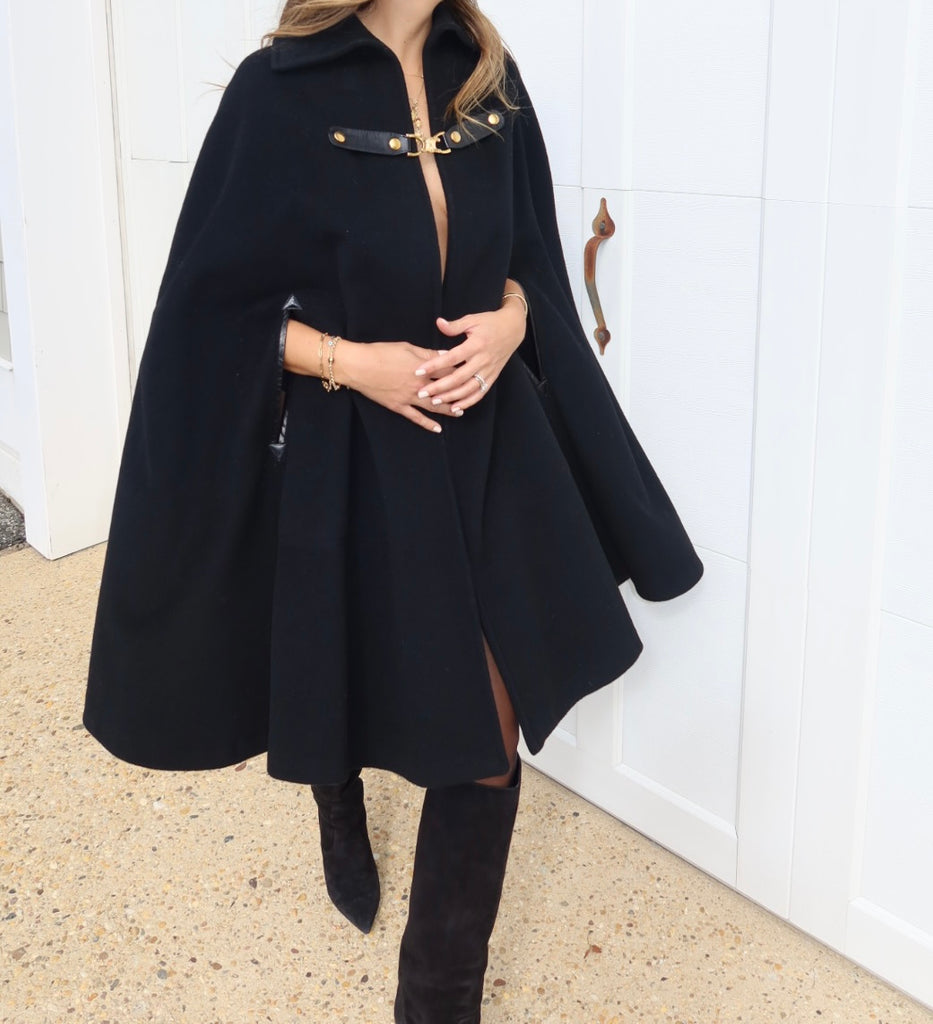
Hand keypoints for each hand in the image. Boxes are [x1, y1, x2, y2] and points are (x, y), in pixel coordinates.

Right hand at [340, 340, 460, 432]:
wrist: (358, 366)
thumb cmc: (381, 352)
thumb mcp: (407, 347)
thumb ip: (427, 354)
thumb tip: (445, 355)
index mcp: (422, 367)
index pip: (447, 371)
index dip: (460, 371)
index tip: (470, 371)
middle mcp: (418, 384)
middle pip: (444, 389)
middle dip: (458, 392)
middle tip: (471, 394)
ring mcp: (409, 397)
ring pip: (434, 406)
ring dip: (448, 409)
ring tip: (460, 412)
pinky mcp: (398, 406)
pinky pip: (415, 417)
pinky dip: (427, 424)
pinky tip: (438, 428)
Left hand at [412, 301, 526, 412]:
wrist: (513, 330)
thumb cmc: (490, 323)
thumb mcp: (472, 320)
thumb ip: (455, 325)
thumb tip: (438, 323)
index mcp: (476, 345)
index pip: (452, 357)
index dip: (435, 365)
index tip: (419, 371)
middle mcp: (482, 360)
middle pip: (459, 377)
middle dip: (439, 387)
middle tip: (422, 393)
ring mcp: (488, 371)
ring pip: (469, 389)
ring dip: (452, 397)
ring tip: (435, 402)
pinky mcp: (492, 377)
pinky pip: (480, 393)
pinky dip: (468, 402)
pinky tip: (455, 408)